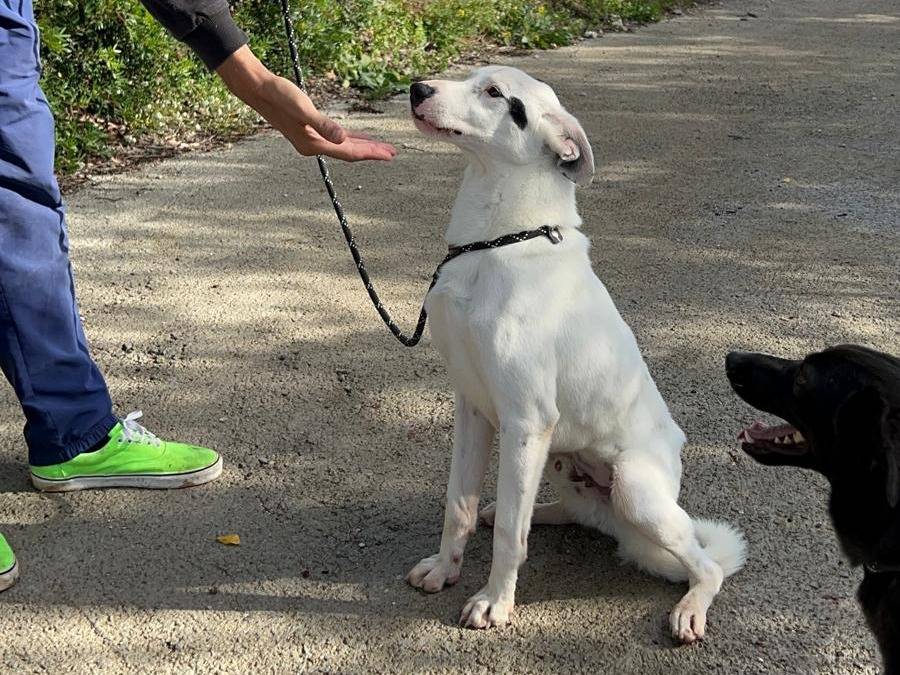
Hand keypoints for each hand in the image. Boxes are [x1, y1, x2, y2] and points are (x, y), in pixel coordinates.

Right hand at [217, 46, 396, 161]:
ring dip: (363, 146)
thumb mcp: (303, 109)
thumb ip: (323, 125)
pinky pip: (336, 137)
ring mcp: (312, 139)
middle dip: (371, 152)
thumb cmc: (280, 96)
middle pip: (349, 152)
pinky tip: (357, 137)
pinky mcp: (310, 129)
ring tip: (381, 148)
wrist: (258, 89)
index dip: (370, 153)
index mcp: (314, 144)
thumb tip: (342, 139)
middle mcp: (314, 146)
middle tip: (393, 153)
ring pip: (344, 146)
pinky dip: (350, 138)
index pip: (349, 152)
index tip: (389, 154)